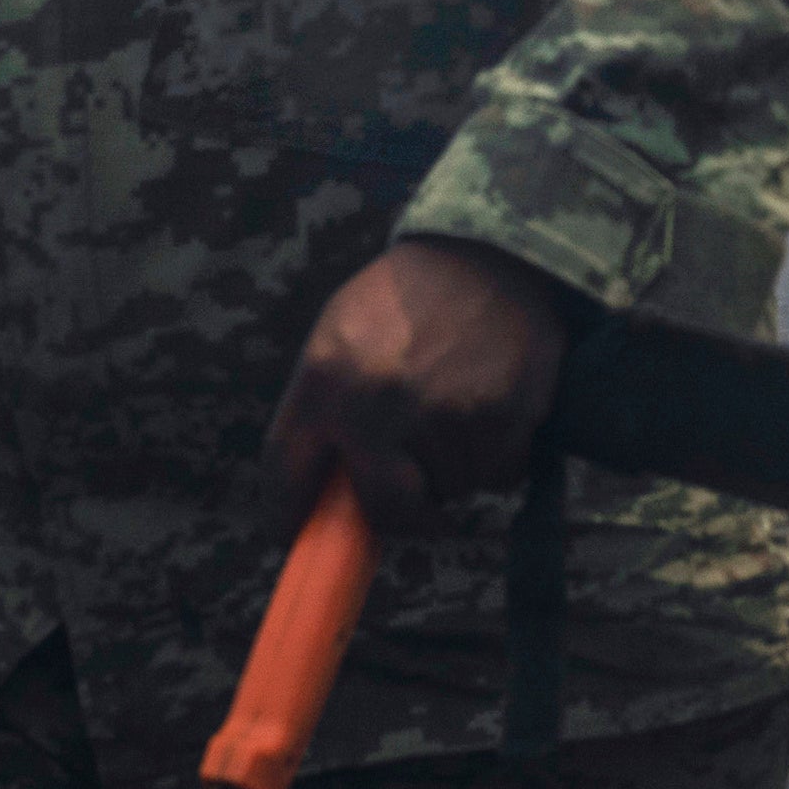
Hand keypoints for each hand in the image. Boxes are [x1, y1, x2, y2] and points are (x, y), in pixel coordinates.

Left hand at [264, 238, 571, 538]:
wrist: (492, 251)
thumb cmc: (408, 297)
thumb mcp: (339, 332)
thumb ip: (322, 407)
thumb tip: (317, 495)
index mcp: (325, 380)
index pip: (287, 477)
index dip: (292, 518)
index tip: (300, 538)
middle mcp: (377, 405)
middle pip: (387, 511)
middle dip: (399, 508)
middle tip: (410, 482)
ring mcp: (442, 415)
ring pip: (450, 494)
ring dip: (453, 472)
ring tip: (456, 411)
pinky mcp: (502, 419)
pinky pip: (497, 476)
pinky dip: (496, 456)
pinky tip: (490, 406)